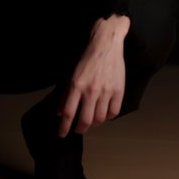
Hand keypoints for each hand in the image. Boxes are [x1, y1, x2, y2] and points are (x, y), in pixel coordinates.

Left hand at [58, 14, 130, 136]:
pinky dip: (109, 117)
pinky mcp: (118, 91)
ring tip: (90, 123)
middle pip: (85, 120)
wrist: (105, 44)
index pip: (68, 113)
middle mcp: (91, 91)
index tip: (62, 134)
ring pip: (100, 119)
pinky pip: (114, 112)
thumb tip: (59, 112)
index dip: (64, 127)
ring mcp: (106, 92)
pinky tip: (104, 115)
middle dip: (80, 129)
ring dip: (94, 124)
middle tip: (78, 130)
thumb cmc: (87, 58)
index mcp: (76, 85)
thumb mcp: (71, 73)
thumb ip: (65, 93)